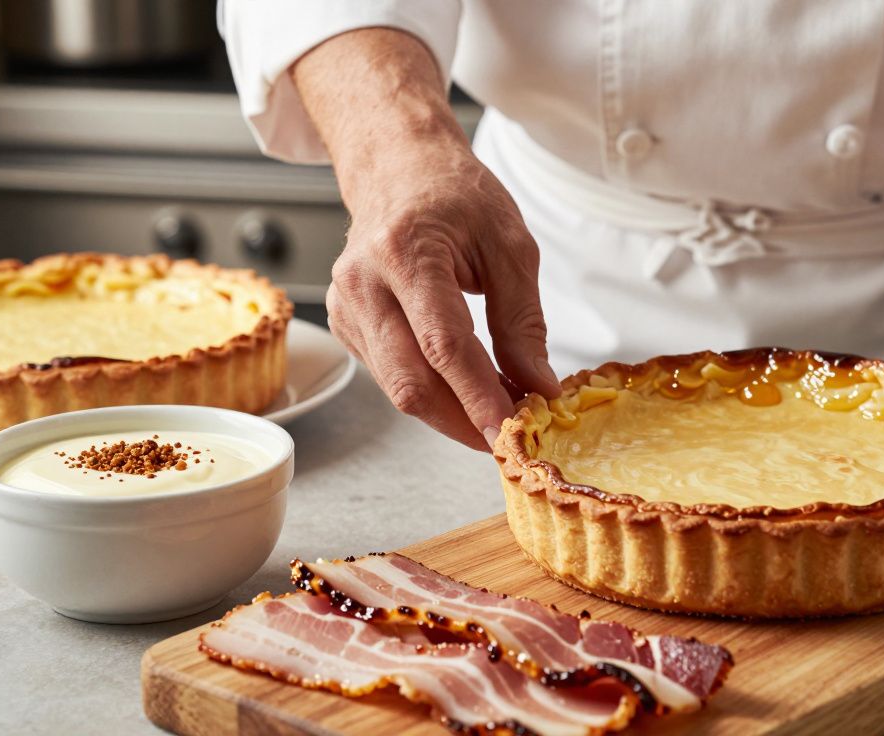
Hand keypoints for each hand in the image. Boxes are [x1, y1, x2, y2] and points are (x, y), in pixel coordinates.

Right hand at [293, 29, 559, 449]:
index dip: (479, 397)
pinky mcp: (344, 324)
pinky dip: (431, 393)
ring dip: (450, 412)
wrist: (398, 166)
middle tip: (512, 436)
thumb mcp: (510, 245)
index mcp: (405, 252)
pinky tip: (464, 388)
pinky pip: (389, 376)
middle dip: (463, 421)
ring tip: (497, 410)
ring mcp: (345, 307)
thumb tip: (538, 387)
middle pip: (410, 381)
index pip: (444, 345)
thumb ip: (523, 322)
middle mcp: (363, 283)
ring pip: (398, 389)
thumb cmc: (455, 195)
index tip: (511, 433)